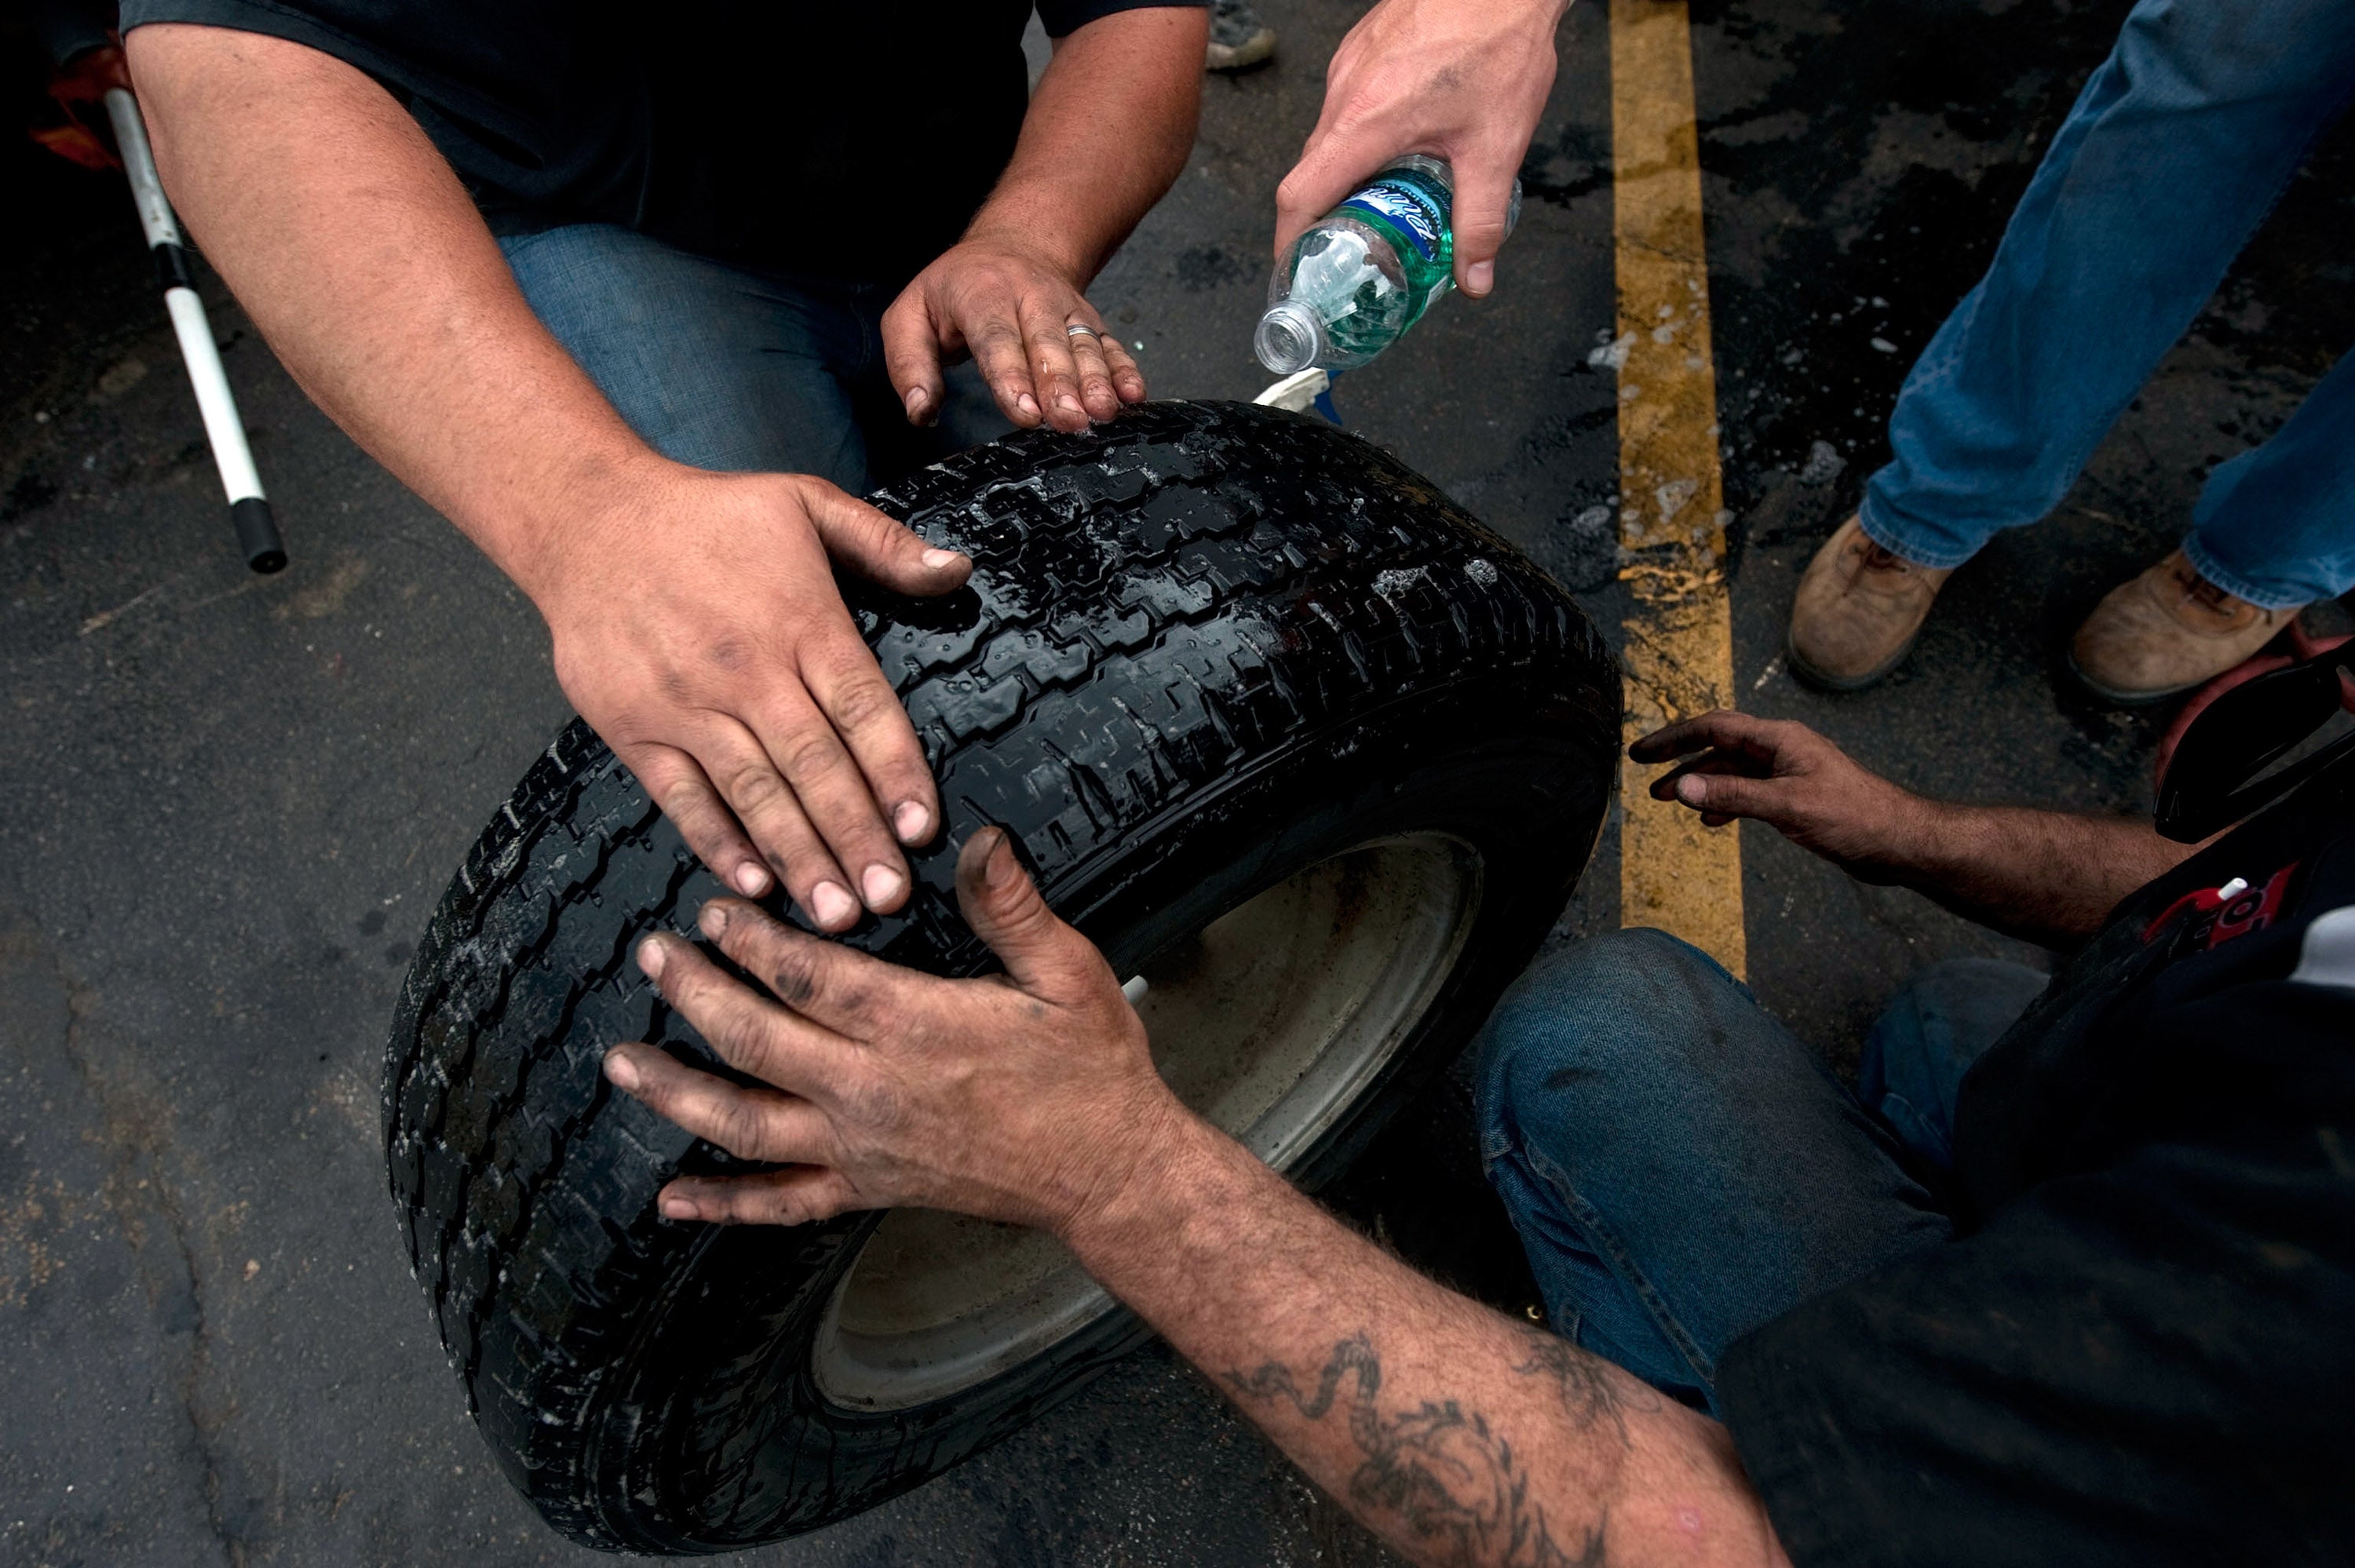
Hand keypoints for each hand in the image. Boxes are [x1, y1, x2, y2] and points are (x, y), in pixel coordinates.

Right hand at [535, 466, 970, 930]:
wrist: (586, 518)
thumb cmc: (708, 516)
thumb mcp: (805, 502)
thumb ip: (884, 544)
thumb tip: (960, 571)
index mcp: (800, 619)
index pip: (861, 707)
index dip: (895, 772)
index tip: (921, 829)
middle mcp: (746, 668)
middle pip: (813, 765)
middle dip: (854, 837)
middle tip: (889, 899)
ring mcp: (686, 703)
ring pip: (754, 792)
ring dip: (798, 856)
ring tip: (835, 913)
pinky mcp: (635, 727)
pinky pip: (683, 796)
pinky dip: (717, 841)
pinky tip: (751, 884)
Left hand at [603, 829, 1187, 1232]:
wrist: (1109, 1172)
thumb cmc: (1092, 1069)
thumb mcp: (1068, 972)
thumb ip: (1012, 906)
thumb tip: (978, 839)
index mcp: (917, 1027)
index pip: (809, 977)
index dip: (751, 942)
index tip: (713, 910)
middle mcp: (873, 1091)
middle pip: (757, 1041)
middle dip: (695, 995)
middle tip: (653, 956)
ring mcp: (863, 1148)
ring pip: (745, 1124)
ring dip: (677, 1092)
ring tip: (622, 1063)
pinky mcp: (869, 1189)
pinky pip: (781, 1204)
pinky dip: (722, 1205)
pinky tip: (671, 1197)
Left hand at [883, 233, 1145, 435]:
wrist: (1016, 243)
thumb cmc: (956, 289)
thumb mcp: (910, 315)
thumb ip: (909, 364)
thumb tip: (920, 411)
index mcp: (981, 294)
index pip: (997, 339)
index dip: (1012, 377)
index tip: (1025, 413)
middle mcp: (1029, 297)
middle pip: (1047, 344)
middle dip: (1060, 385)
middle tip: (1069, 421)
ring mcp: (1065, 309)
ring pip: (1082, 345)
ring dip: (1096, 382)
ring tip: (1102, 413)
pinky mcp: (1089, 322)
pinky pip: (1109, 346)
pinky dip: (1124, 371)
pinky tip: (1133, 396)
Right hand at [1274, 0, 1566, 297]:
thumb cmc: (1500, 44)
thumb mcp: (1495, 147)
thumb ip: (1480, 220)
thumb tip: (1474, 278)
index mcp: (1365, 121)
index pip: (1300, 195)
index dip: (1290, 242)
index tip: (1298, 270)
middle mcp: (1345, 91)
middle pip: (1312, 170)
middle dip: (1326, 216)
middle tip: (1352, 250)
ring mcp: (1349, 65)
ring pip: (1331, 137)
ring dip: (1348, 173)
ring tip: (1383, 200)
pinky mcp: (1363, 48)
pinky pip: (1347, 104)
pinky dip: (1362, 137)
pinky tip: (1401, 144)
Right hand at [1630, 710, 1930, 881]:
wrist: (1899, 841)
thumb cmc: (1854, 816)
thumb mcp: (1787, 806)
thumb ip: (1733, 796)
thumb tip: (1681, 788)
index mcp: (1779, 739)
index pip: (1714, 728)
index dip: (1674, 738)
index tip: (1642, 753)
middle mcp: (1780, 750)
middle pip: (1718, 746)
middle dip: (1680, 760)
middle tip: (1645, 775)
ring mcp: (1788, 773)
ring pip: (1732, 772)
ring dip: (1700, 785)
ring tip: (1668, 801)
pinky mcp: (1795, 797)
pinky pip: (1749, 792)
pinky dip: (1724, 802)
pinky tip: (1711, 820)